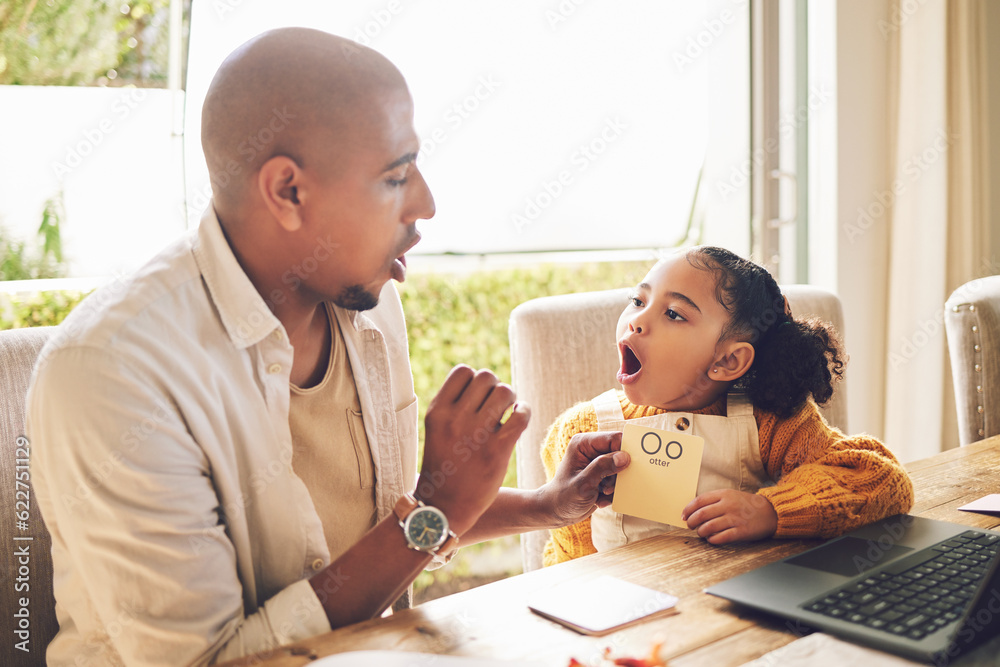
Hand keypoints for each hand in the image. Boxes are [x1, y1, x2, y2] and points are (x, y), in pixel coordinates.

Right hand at [418, 365, 528, 535]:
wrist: (444, 507)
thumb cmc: (443, 465)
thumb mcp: (437, 429)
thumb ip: (453, 405)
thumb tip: (483, 380)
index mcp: (437, 411)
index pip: (463, 371)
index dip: (475, 380)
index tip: (478, 398)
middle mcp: (455, 418)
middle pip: (486, 377)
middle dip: (495, 388)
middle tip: (496, 407)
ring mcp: (476, 434)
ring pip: (505, 391)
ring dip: (510, 400)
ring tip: (507, 414)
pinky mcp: (497, 450)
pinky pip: (521, 415)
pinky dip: (524, 412)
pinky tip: (518, 420)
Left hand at [539, 431, 629, 527]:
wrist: (557, 512)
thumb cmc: (563, 497)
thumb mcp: (583, 484)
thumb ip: (602, 468)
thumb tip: (624, 457)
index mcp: (584, 443)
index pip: (614, 439)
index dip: (625, 452)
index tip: (628, 468)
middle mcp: (592, 449)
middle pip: (621, 453)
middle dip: (618, 473)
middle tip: (606, 487)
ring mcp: (598, 461)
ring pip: (623, 468)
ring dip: (615, 485)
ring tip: (601, 493)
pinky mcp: (604, 474)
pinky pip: (619, 479)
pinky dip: (613, 492)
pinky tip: (599, 498)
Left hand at [681, 489, 776, 544]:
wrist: (770, 512)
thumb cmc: (746, 505)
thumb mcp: (730, 495)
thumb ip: (713, 501)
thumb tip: (693, 511)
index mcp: (724, 494)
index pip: (699, 501)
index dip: (688, 509)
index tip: (683, 516)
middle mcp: (728, 505)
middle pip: (701, 514)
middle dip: (692, 522)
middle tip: (690, 526)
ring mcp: (735, 518)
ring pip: (709, 527)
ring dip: (701, 532)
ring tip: (701, 533)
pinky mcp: (742, 531)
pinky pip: (722, 537)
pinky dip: (713, 540)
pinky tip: (711, 539)